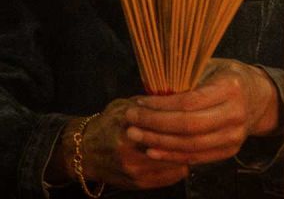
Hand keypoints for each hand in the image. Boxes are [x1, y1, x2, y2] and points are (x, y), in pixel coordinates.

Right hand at [52, 99, 188, 189]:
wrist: (84, 152)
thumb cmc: (106, 125)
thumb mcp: (122, 107)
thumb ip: (147, 104)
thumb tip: (177, 98)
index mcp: (126, 129)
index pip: (164, 128)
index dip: (183, 123)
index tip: (194, 116)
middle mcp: (130, 153)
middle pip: (172, 149)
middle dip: (188, 141)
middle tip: (198, 132)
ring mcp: (135, 172)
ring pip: (174, 166)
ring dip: (185, 156)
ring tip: (191, 145)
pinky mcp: (138, 184)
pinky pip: (168, 179)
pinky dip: (177, 169)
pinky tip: (179, 159)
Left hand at [123, 59, 282, 165]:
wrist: (259, 97)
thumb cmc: (227, 76)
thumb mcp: (210, 66)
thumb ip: (184, 76)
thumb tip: (148, 86)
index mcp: (231, 88)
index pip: (190, 102)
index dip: (161, 105)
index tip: (139, 102)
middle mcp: (235, 114)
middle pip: (188, 126)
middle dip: (155, 125)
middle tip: (130, 120)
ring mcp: (235, 136)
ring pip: (191, 145)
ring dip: (159, 143)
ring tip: (136, 135)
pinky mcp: (230, 151)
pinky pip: (197, 157)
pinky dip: (172, 155)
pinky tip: (152, 150)